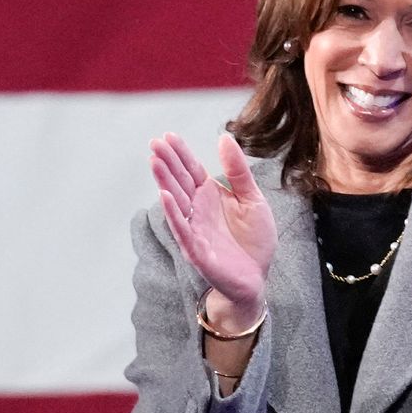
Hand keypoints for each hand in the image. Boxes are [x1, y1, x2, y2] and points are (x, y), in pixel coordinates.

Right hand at [149, 134, 278, 330]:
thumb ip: (238, 171)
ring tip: (155, 163)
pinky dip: (173, 212)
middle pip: (180, 182)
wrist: (256, 277)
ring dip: (164, 182)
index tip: (168, 135)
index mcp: (211, 196)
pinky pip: (182, 228)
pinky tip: (165, 196)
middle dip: (167, 163)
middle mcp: (198, 210)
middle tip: (154, 143)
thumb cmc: (253, 239)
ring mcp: (195, 229)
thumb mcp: (252, 198)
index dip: (180, 154)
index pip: (192, 170)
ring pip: (176, 202)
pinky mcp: (196, 249)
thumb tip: (224, 138)